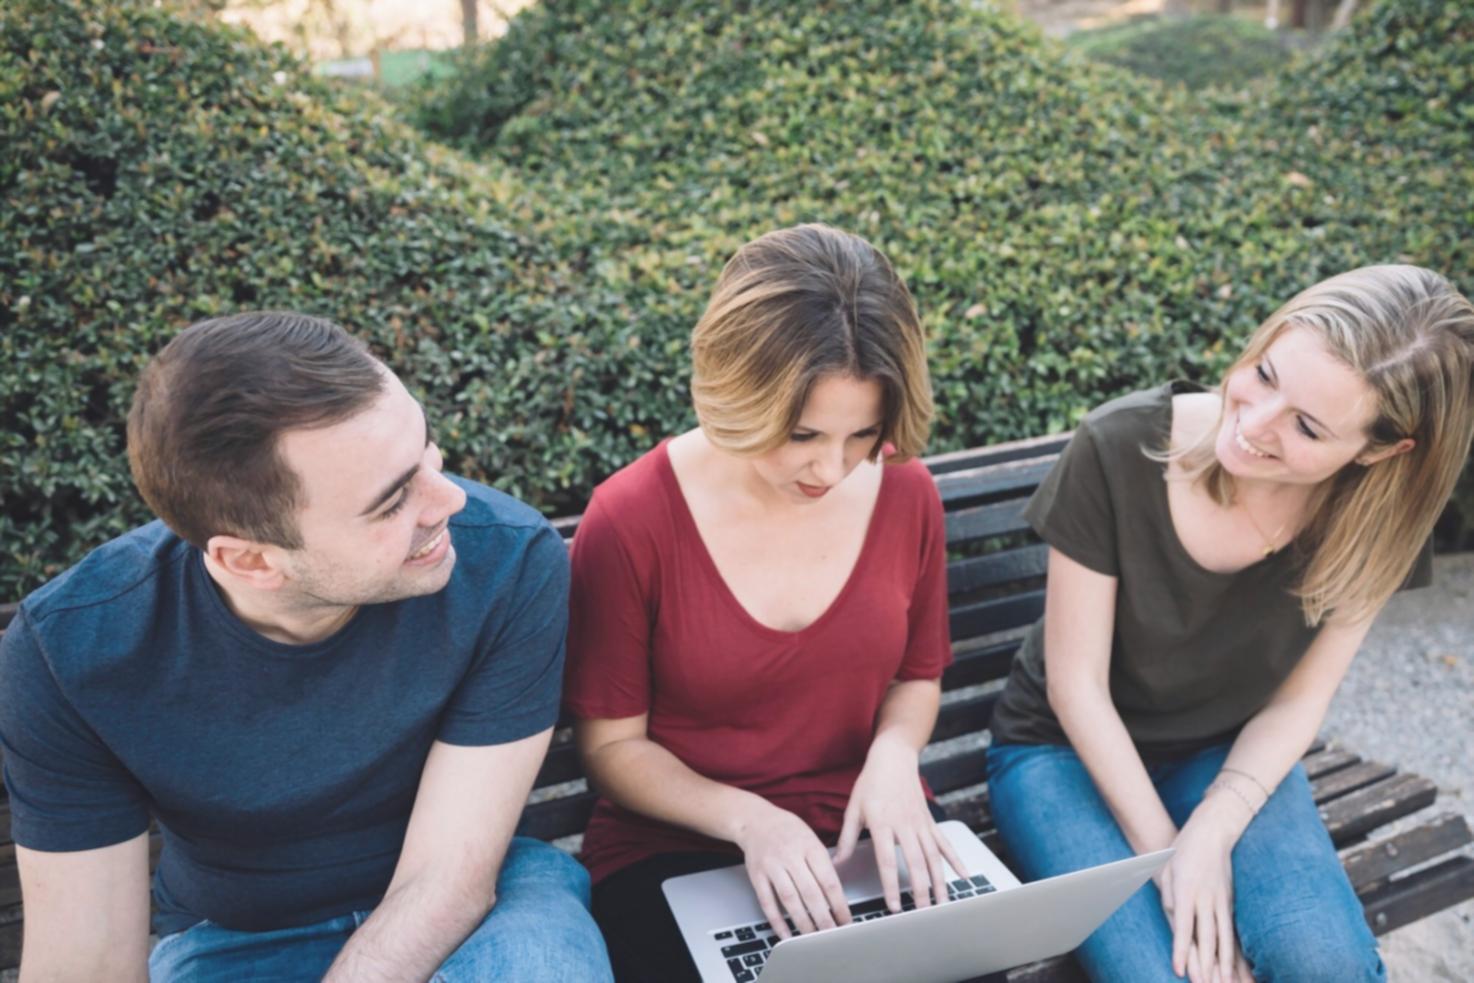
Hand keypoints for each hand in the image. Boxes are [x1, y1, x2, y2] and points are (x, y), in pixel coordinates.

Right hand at [732, 802, 850, 939]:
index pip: (828, 880)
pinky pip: (767, 902)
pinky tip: (786, 934)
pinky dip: (777, 921)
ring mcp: (772, 866)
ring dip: (803, 922)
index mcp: (809, 846)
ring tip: (813, 937)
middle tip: (833, 935)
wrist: (755, 820)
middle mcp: (790, 856)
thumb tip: (837, 895)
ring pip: (789, 899)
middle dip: (824, 918)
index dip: (839, 904)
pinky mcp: (757, 876)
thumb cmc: (787, 830)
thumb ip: (823, 863)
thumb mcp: (811, 838)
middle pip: (810, 893)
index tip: (846, 920)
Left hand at [834, 735, 966, 913]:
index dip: (891, 885)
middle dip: (920, 890)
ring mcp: (920, 823)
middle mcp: (904, 825)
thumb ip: (847, 838)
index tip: (893, 905)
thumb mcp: (853, 807)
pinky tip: (963, 875)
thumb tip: (837, 862)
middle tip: (922, 912)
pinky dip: (955, 859)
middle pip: (916, 862)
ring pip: (933, 857)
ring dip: (939, 881)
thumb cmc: (871, 782)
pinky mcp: (930, 820)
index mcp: (882, 823)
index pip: (888, 861)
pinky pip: (944, 843)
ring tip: (942, 903)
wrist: (894, 757)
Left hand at [1155, 804, 1242, 982]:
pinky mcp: (1230, 902)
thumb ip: (1170, 898)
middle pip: (1207, 937)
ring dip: (1223, 964)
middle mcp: (1206, 897)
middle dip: (1205, 965)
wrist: (1212, 832)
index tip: (1179, 970)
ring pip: (1224, 937)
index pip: (1183, 926)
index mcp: (1187, 889)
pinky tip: (1235, 968)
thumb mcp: (1167, 870)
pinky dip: (1234, 952)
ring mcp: (1221, 900)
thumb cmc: (1182, 851)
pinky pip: (1232, 932)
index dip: (1181, 950)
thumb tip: (1174, 923)